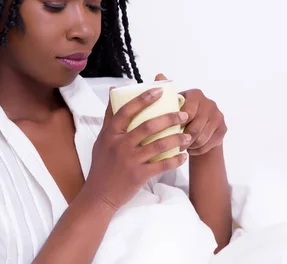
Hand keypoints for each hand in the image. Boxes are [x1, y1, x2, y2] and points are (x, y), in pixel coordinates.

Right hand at [84, 87, 191, 210]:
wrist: (99, 195)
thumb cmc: (102, 165)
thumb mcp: (102, 138)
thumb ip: (110, 116)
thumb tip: (113, 90)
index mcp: (111, 134)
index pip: (127, 111)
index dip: (143, 99)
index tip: (158, 90)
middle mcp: (120, 145)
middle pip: (148, 126)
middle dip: (169, 118)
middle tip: (184, 115)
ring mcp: (130, 161)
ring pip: (158, 145)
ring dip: (176, 139)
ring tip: (188, 135)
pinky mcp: (139, 175)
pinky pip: (162, 165)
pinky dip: (175, 160)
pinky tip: (183, 156)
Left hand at [155, 74, 226, 155]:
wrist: (200, 127)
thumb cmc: (182, 114)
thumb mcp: (173, 103)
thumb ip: (167, 91)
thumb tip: (158, 74)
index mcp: (196, 94)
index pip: (188, 112)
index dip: (179, 124)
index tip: (170, 131)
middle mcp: (209, 103)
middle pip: (195, 127)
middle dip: (183, 138)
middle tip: (174, 145)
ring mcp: (218, 116)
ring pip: (202, 137)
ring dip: (190, 145)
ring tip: (181, 148)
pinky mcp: (223, 128)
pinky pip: (209, 144)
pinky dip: (198, 150)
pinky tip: (191, 149)